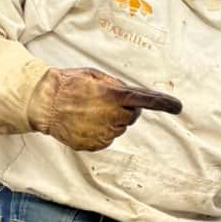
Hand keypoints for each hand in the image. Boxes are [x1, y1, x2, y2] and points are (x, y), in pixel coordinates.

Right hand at [28, 68, 173, 150]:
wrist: (43, 103)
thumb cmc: (69, 85)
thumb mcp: (94, 76)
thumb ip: (115, 86)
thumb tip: (127, 95)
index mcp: (114, 97)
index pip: (146, 100)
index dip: (164, 103)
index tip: (177, 106)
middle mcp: (112, 117)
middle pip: (131, 117)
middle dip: (123, 110)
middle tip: (101, 102)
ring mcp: (103, 133)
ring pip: (118, 128)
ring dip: (109, 121)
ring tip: (87, 111)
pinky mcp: (94, 145)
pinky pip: (105, 139)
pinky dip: (98, 132)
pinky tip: (83, 122)